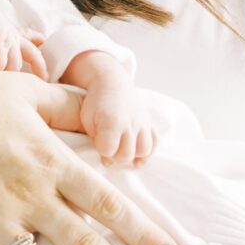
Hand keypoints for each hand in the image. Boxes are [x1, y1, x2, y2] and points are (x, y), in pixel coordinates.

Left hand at [69, 51, 160, 167]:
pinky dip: (149, 151)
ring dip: (133, 155)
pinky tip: (138, 156)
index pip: (108, 150)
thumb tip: (108, 162)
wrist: (112, 83)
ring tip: (123, 150)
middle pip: (126, 154)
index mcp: (112, 121)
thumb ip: (96, 141)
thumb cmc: (96, 103)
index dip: (102, 151)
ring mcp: (142, 123)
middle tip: (110, 147)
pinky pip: (156, 142)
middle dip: (116, 156)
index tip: (98, 144)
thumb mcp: (88, 120)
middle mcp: (130, 123)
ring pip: (144, 150)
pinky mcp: (149, 123)